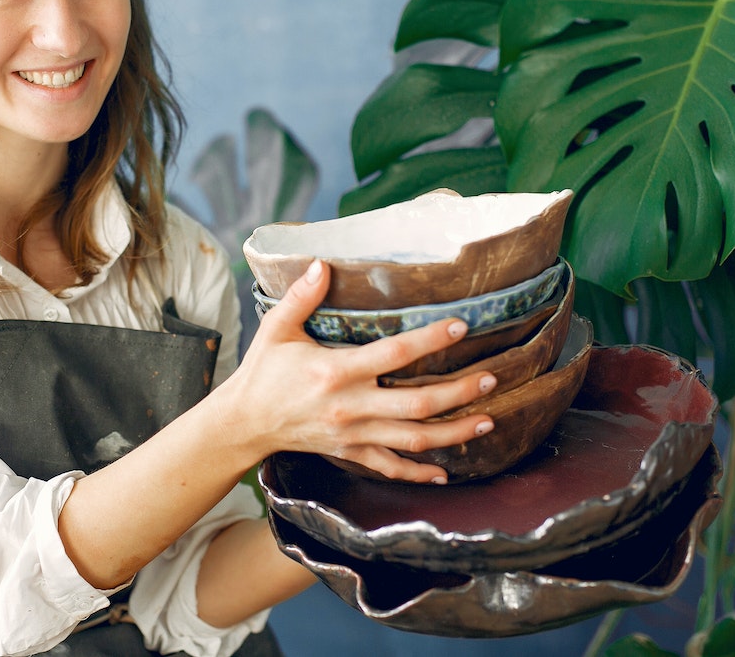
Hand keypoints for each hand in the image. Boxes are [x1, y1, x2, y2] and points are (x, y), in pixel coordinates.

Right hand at [221, 260, 495, 483]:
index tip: (460, 327)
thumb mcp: (277, 329)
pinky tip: (446, 469)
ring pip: (413, 439)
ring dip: (454, 432)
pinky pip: (391, 467)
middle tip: (491, 378)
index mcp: (336, 372)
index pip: (394, 354)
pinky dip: (420, 471)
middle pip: (417, 404)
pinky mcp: (350, 452)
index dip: (430, 340)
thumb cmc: (263, 372)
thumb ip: (301, 297)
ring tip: (488, 419)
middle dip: (459, 393)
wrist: (243, 423)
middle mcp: (350, 407)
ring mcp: (353, 434)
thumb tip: (321, 263)